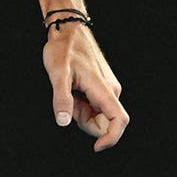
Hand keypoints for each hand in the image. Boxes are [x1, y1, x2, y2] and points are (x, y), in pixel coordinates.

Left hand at [42, 23, 127, 151]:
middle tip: (67, 103)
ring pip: (97, 114)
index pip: (119, 120)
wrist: (69, 30)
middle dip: (84, 121)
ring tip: (68, 91)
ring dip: (81, 111)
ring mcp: (107, 88)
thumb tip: (63, 122)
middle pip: (104, 122)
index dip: (111, 138)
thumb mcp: (57, 73)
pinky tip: (72, 89)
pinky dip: (81, 104)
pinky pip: (94, 105)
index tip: (96, 147)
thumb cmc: (63, 49)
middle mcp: (111, 90)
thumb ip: (61, 98)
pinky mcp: (103, 86)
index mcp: (104, 89)